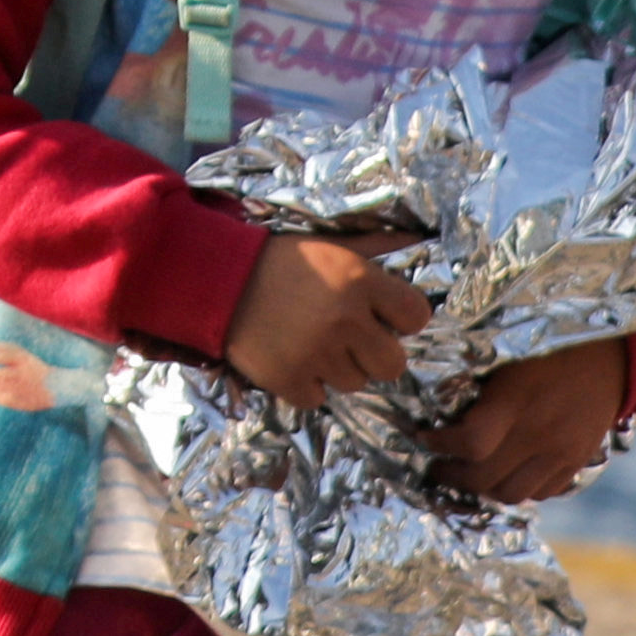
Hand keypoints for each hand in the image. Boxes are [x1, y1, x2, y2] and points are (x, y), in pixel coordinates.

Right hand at [221, 231, 438, 414]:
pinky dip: (304, 384)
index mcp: (360, 280)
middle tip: (348, 338)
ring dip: (336, 368)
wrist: (217, 279)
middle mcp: (345, 319)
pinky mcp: (289, 380)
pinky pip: (317, 398)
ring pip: (355, 383)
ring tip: (310, 341)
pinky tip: (290, 357)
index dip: (401, 319)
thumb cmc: (280, 260)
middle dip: (374, 352)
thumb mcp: (331, 246)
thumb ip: (374, 248)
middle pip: (394, 364)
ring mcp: (316, 354)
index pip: (416, 316)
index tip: (382, 316)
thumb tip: (417, 237)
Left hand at [417, 337, 631, 504]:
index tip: (422, 437)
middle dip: (451, 476)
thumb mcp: (505, 353)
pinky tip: (503, 471)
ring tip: (467, 473)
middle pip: (485, 477)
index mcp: (516, 400)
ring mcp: (560, 453)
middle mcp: (539, 433)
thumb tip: (433, 405)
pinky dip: (515, 488)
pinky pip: (540, 493)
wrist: (611, 359)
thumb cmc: (549, 348)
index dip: (439, 445)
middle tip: (435, 465)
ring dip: (481, 488)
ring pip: (511, 494)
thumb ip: (475, 383)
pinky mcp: (576, 464)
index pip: (471, 443)